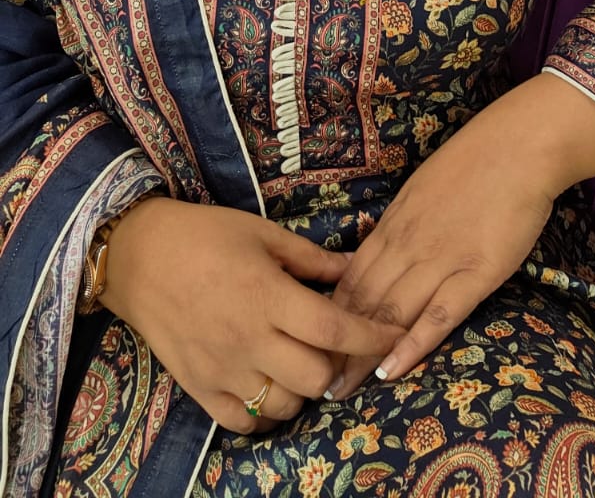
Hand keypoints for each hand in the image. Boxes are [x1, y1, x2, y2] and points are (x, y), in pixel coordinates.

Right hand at [102, 197, 405, 432]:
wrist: (138, 256)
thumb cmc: (206, 235)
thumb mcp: (263, 234)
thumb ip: (311, 259)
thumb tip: (354, 268)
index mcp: (268, 296)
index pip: (333, 330)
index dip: (371, 337)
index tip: (394, 333)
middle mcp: (248, 339)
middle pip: (316, 377)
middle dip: (338, 365)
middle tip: (338, 348)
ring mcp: (222, 369)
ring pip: (284, 406)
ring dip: (304, 391)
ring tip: (303, 365)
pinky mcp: (199, 388)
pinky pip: (244, 423)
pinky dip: (266, 413)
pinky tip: (270, 387)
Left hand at [323, 82, 563, 400]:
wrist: (520, 145)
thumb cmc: (475, 163)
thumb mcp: (421, 189)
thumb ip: (400, 225)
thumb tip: (378, 252)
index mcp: (392, 225)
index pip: (349, 280)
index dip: (327, 319)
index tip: (311, 350)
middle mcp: (407, 245)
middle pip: (361, 303)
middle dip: (334, 347)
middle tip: (315, 384)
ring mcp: (440, 259)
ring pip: (390, 313)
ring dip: (361, 355)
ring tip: (341, 392)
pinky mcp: (476, 272)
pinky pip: (438, 314)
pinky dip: (412, 344)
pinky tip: (391, 370)